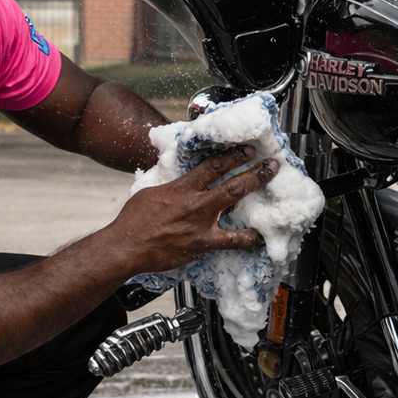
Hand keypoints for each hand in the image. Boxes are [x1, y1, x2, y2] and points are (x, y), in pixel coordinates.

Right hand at [110, 145, 278, 273]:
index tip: (246, 150)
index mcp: (181, 188)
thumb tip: (182, 178)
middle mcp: (194, 203)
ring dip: (254, 195)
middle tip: (271, 165)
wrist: (126, 247)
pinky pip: (231, 241)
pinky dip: (249, 239)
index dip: (232, 156)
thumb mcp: (151, 192)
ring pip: (234, 205)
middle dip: (254, 172)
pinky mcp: (202, 244)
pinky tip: (261, 237)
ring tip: (271, 192)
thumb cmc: (134, 221)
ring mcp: (200, 224)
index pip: (212, 166)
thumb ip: (172, 184)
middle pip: (231, 183)